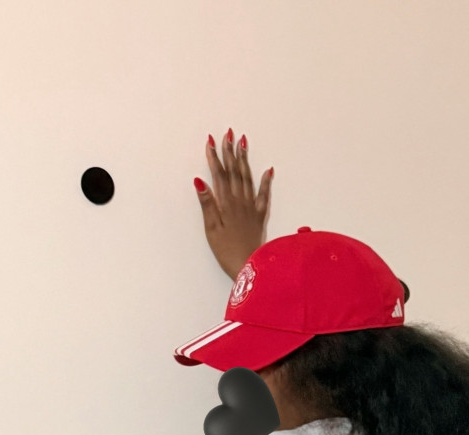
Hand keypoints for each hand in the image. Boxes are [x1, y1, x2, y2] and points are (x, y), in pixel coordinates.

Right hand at [196, 129, 273, 279]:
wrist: (250, 267)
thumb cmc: (227, 251)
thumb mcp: (212, 229)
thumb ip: (207, 204)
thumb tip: (199, 181)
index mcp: (225, 204)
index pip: (219, 175)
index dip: (214, 157)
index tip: (211, 140)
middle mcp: (239, 202)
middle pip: (234, 172)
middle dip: (230, 152)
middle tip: (229, 133)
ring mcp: (251, 208)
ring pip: (247, 179)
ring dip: (244, 160)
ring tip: (243, 143)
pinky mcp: (260, 217)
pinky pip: (265, 195)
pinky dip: (266, 181)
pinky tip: (268, 170)